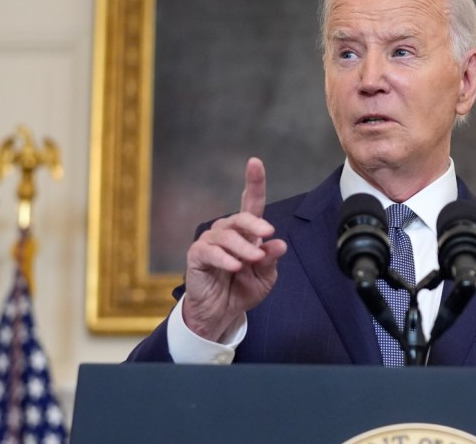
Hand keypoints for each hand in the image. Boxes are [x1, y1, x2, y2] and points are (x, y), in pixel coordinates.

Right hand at [181, 157, 287, 341]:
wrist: (222, 313)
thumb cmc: (242, 290)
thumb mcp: (265, 277)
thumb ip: (270, 260)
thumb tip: (279, 244)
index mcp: (247, 233)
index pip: (251, 203)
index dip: (254, 182)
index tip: (255, 162)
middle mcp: (228, 232)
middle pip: (241, 217)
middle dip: (255, 223)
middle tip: (268, 233)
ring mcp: (210, 242)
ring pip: (227, 236)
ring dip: (243, 248)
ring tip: (253, 261)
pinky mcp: (197, 256)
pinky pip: (210, 251)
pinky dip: (224, 258)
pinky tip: (235, 267)